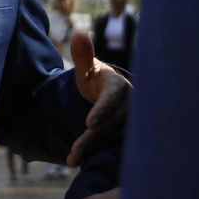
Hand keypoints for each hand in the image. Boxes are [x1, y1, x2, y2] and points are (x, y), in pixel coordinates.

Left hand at [67, 31, 130, 166]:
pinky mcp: (121, 137)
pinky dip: (95, 156)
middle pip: (110, 125)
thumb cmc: (98, 79)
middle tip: (75, 151)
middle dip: (93, 139)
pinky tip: (76, 164)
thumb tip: (78, 34)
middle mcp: (127, 108)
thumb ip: (83, 56)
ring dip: (91, 150)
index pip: (112, 101)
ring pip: (109, 139)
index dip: (102, 112)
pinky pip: (108, 147)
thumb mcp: (89, 67)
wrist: (109, 95)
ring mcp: (126, 124)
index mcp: (119, 88)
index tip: (90, 124)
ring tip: (71, 160)